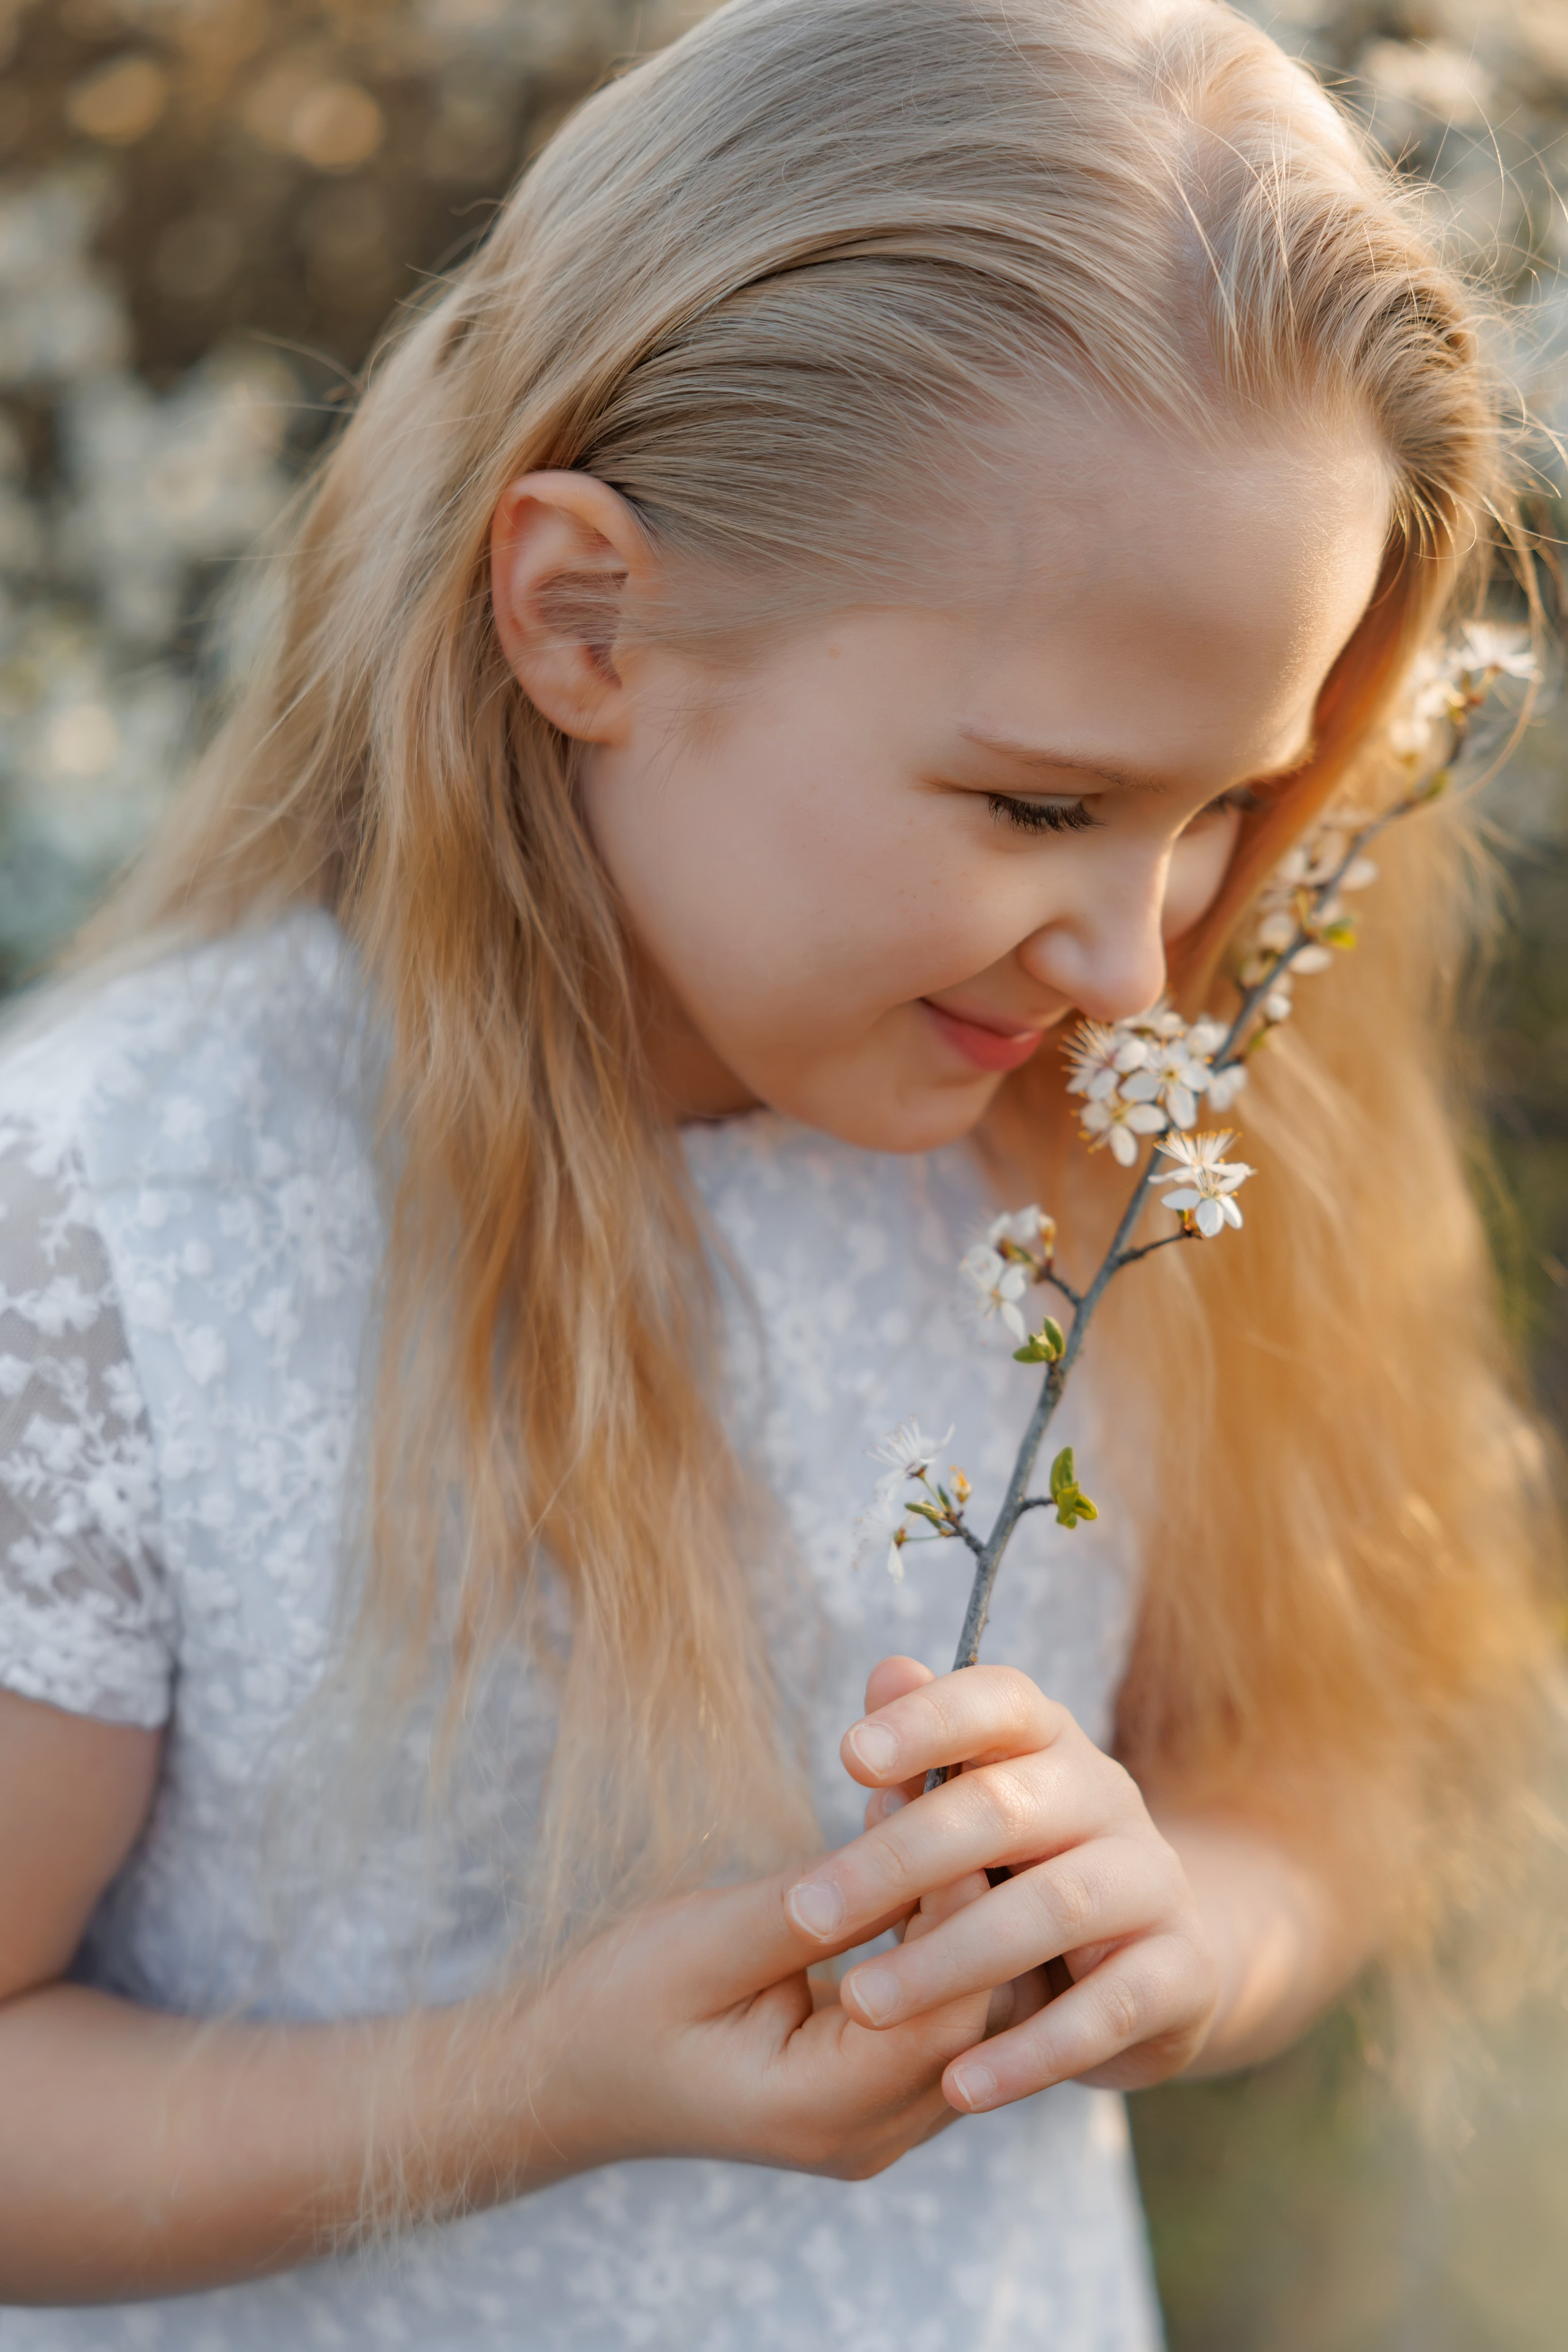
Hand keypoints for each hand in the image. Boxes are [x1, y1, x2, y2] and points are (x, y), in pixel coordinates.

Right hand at [523, 1666, 1004, 2182]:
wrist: (561, 2075)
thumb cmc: (616, 2008)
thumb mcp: (701, 1945)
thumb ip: (808, 1912)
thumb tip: (908, 1851)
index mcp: (824, 2111)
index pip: (949, 2015)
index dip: (964, 1909)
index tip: (951, 1806)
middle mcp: (869, 2132)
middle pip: (975, 2017)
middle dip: (970, 1899)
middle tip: (954, 1790)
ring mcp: (874, 2119)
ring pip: (965, 2011)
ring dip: (953, 1911)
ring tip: (933, 1810)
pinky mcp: (866, 2086)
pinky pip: (929, 2010)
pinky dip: (929, 1935)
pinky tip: (908, 1858)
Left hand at [785, 1659, 1219, 2112]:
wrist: (1152, 1963)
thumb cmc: (1018, 1872)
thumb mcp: (967, 1812)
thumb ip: (921, 1757)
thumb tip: (885, 1674)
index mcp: (1048, 1743)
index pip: (999, 1702)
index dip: (929, 1720)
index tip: (850, 1758)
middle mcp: (1109, 1798)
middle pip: (1006, 1809)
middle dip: (900, 1860)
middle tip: (809, 1912)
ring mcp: (1153, 1883)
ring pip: (1053, 1910)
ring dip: (950, 1960)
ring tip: (861, 2006)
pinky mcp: (1182, 1974)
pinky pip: (1108, 2011)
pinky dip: (1031, 2053)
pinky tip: (959, 2086)